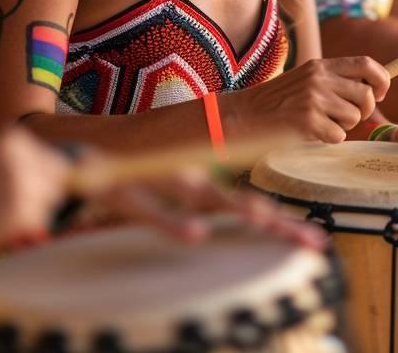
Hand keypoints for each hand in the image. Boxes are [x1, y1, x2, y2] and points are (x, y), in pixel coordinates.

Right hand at [0, 127, 69, 257]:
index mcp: (13, 140)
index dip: (40, 178)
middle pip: (58, 178)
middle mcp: (22, 157)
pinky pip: (41, 220)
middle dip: (42, 192)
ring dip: (34, 210)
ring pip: (51, 200)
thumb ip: (28, 164)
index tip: (16, 187)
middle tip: (6, 203)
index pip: (53, 160)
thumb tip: (84, 169)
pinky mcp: (23, 212)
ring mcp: (24, 184)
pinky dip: (26, 227)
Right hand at [71, 153, 324, 249]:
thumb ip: (205, 205)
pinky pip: (152, 212)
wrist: (80, 155)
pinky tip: (194, 233)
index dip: (282, 223)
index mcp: (202, 186)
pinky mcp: (127, 194)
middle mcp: (189, 182)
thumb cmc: (134, 178)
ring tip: (264, 218)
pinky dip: (172, 222)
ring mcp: (159, 184)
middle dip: (275, 223)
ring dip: (233, 208)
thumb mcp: (174, 193)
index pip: (250, 205)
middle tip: (310, 241)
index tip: (317, 242)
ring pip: (203, 199)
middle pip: (239, 205)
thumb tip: (247, 217)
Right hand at [219, 57, 389, 143]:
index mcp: (321, 65)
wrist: (242, 115)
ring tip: (320, 124)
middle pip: (366, 95)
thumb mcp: (306, 81)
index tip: (381, 93)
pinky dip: (328, 139)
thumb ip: (334, 82)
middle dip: (362, 111)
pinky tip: (310, 133)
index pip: (367, 64)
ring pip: (354, 117)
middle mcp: (319, 78)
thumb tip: (372, 92)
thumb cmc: (277, 102)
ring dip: (342, 127)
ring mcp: (314, 98)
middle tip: (345, 117)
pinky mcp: (308, 120)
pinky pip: (338, 136)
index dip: (382, 79)